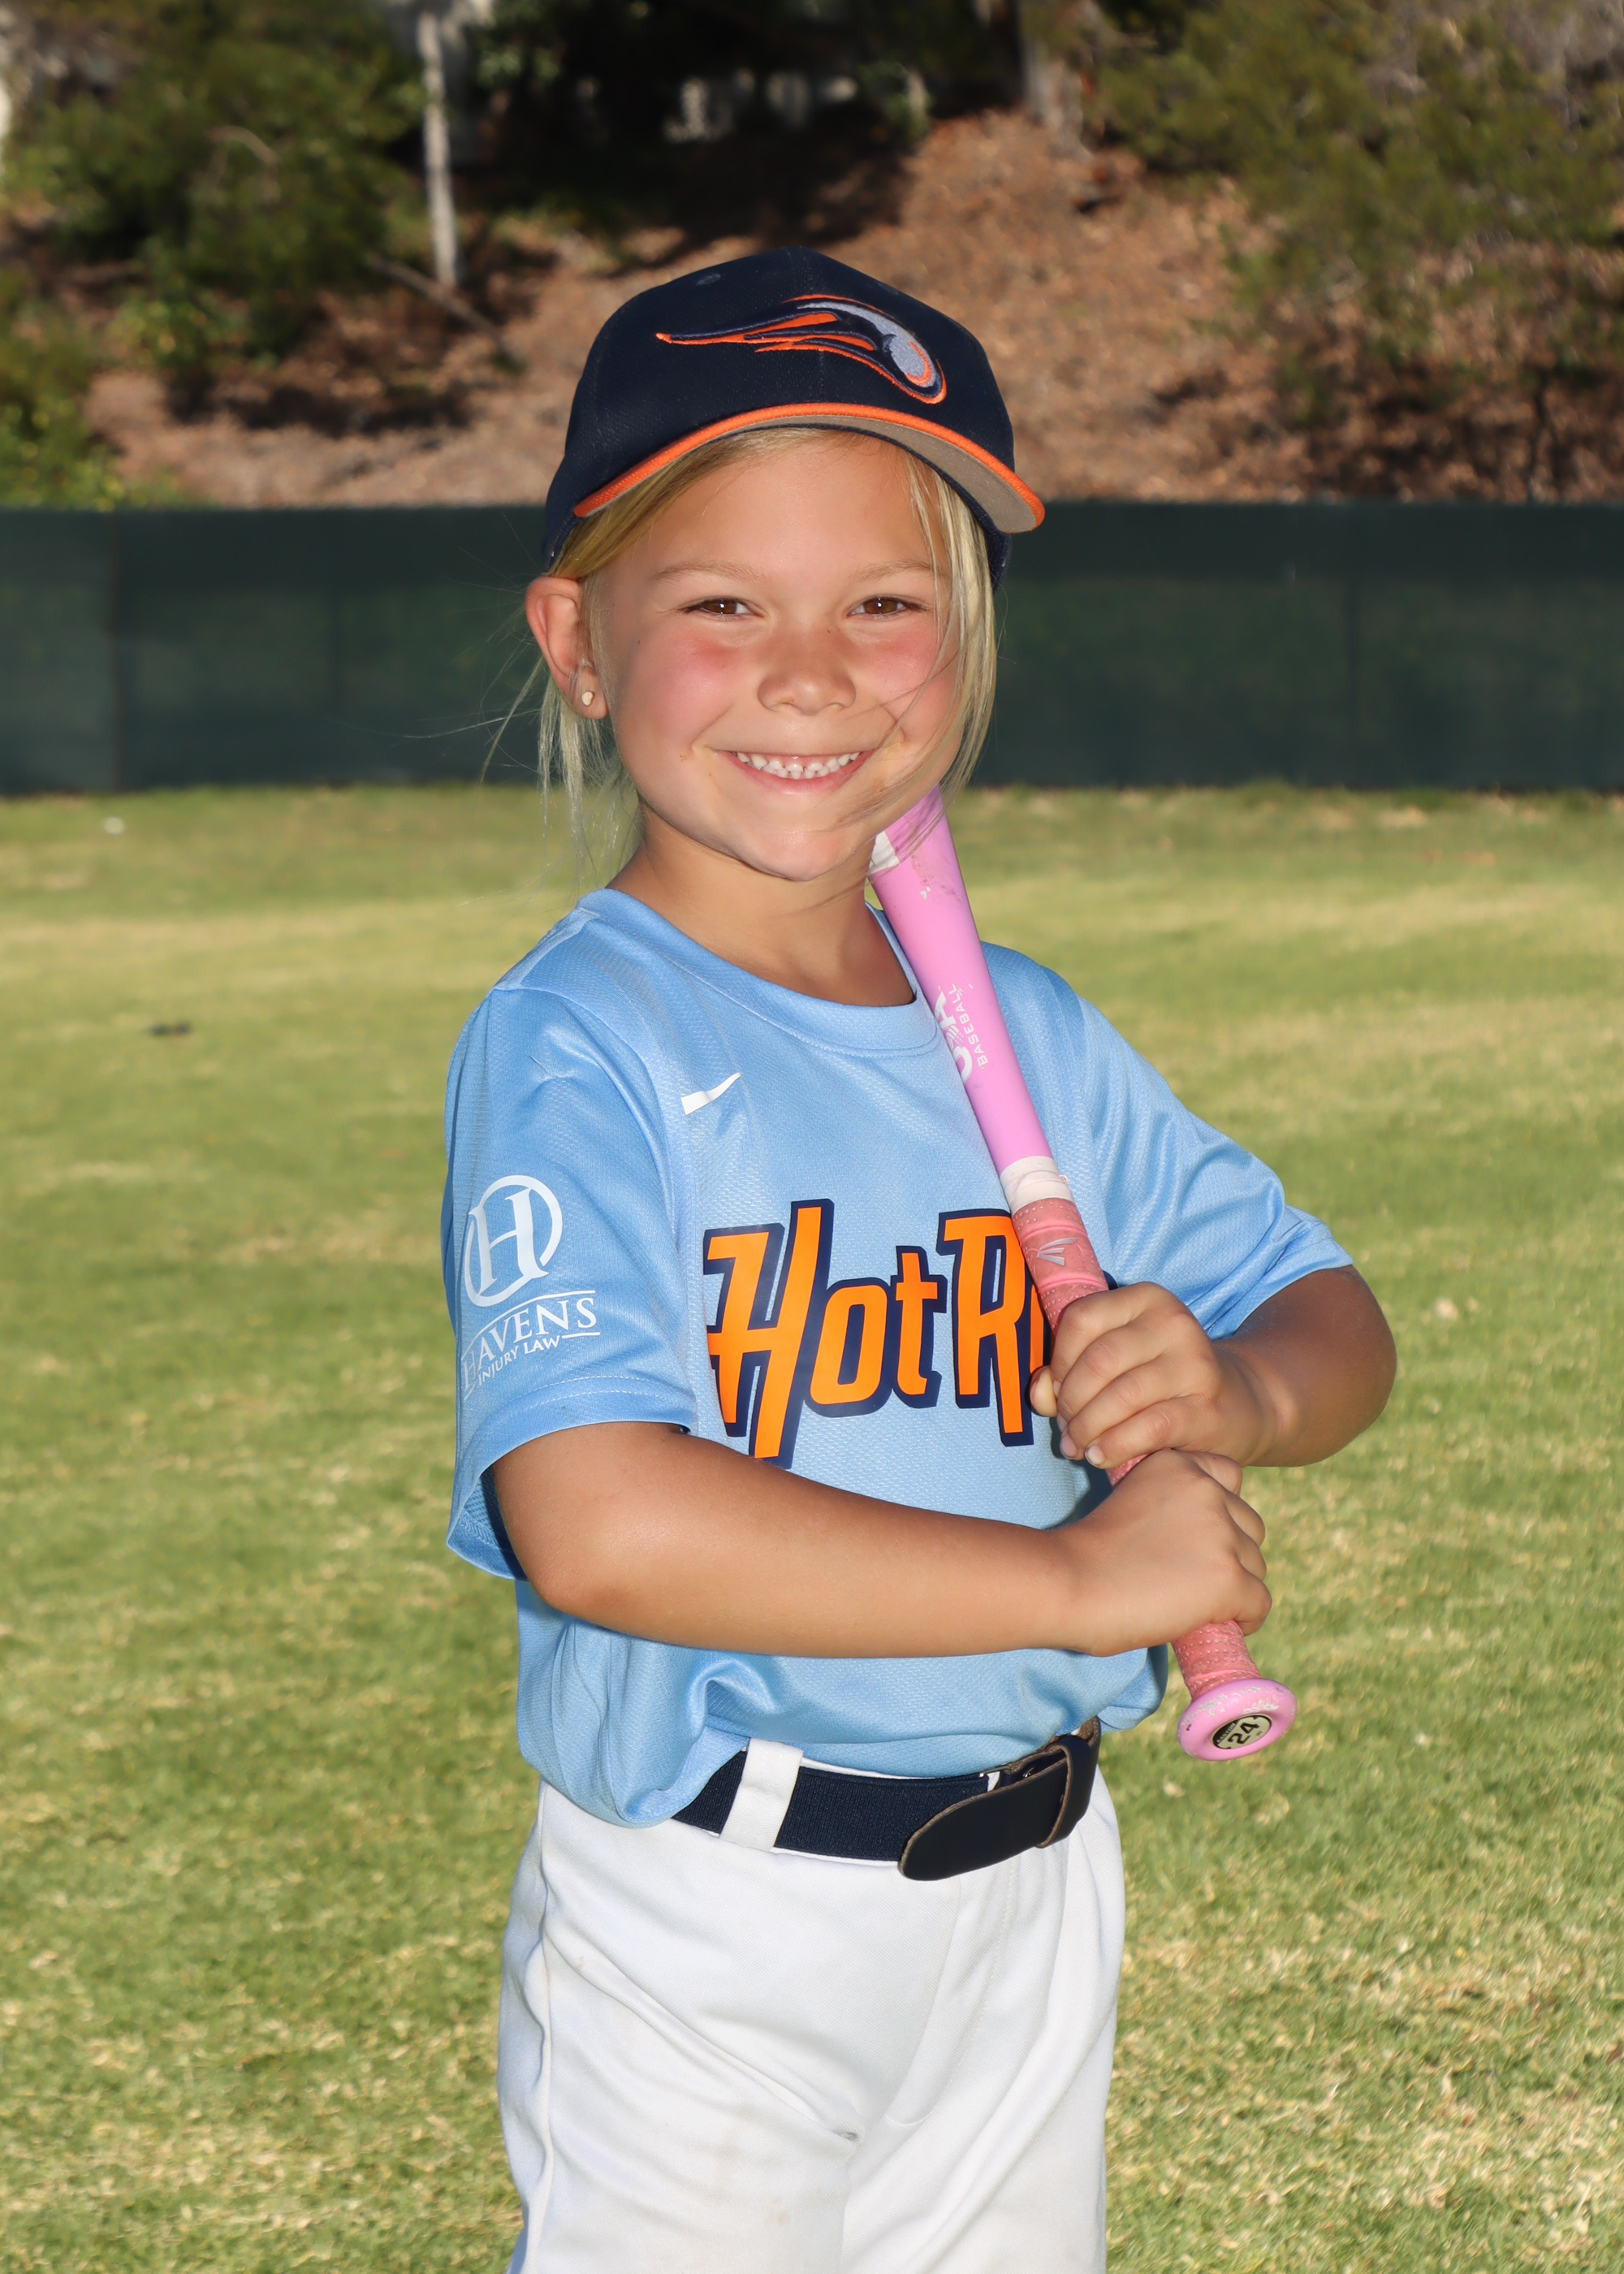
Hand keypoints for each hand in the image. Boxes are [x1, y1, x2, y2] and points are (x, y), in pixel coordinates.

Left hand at [1029, 1281, 1273, 1470]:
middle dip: (1070, 1402)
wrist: (1239, 1404)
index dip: (1058, 1361)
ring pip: (1119, 1396)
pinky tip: (1101, 1455)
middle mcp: (1173, 1323)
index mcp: (1146, 1298)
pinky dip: (1113, 1446)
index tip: (1057, 1393)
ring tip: (1078, 1446)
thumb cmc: (1160, 1381)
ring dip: (1087, 1429)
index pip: (1081, 1319)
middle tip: (1066, 1429)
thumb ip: (1069, 1370)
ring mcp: (1194, 1363)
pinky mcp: (1205, 1408)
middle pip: (1098, 1361)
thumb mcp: (1119, 1360)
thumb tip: (1040, 1393)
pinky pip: (1146, 1428)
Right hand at [1055, 1449, 1270, 1656]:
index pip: (1230, 1478)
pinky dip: (1245, 1619)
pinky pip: (1259, 1603)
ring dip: (1235, 1586)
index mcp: (1178, 1465)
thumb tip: (1202, 1545)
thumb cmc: (1086, 1554)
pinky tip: (1217, 1624)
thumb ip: (1171, 1508)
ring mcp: (1220, 1534)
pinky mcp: (1227, 1577)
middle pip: (1249, 1526)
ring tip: (1197, 1605)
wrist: (1067, 1582)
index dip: (1221, 1511)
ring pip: (1255, 1567)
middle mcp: (1206, 1490)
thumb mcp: (1131, 1501)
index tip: (1197, 1539)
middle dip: (1231, 1552)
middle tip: (1195, 1578)